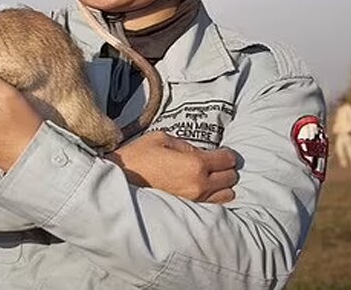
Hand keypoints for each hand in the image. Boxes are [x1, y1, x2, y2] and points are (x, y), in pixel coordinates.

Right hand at [105, 132, 237, 202]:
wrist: (119, 181)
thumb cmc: (138, 158)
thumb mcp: (161, 139)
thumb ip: (186, 144)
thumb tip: (199, 151)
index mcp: (195, 164)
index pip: (227, 159)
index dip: (225, 153)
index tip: (220, 152)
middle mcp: (199, 185)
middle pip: (231, 178)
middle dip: (225, 169)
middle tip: (213, 163)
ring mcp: (195, 201)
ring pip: (227, 194)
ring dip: (221, 185)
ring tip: (208, 178)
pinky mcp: (189, 210)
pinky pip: (214, 205)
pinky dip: (214, 197)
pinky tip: (202, 189)